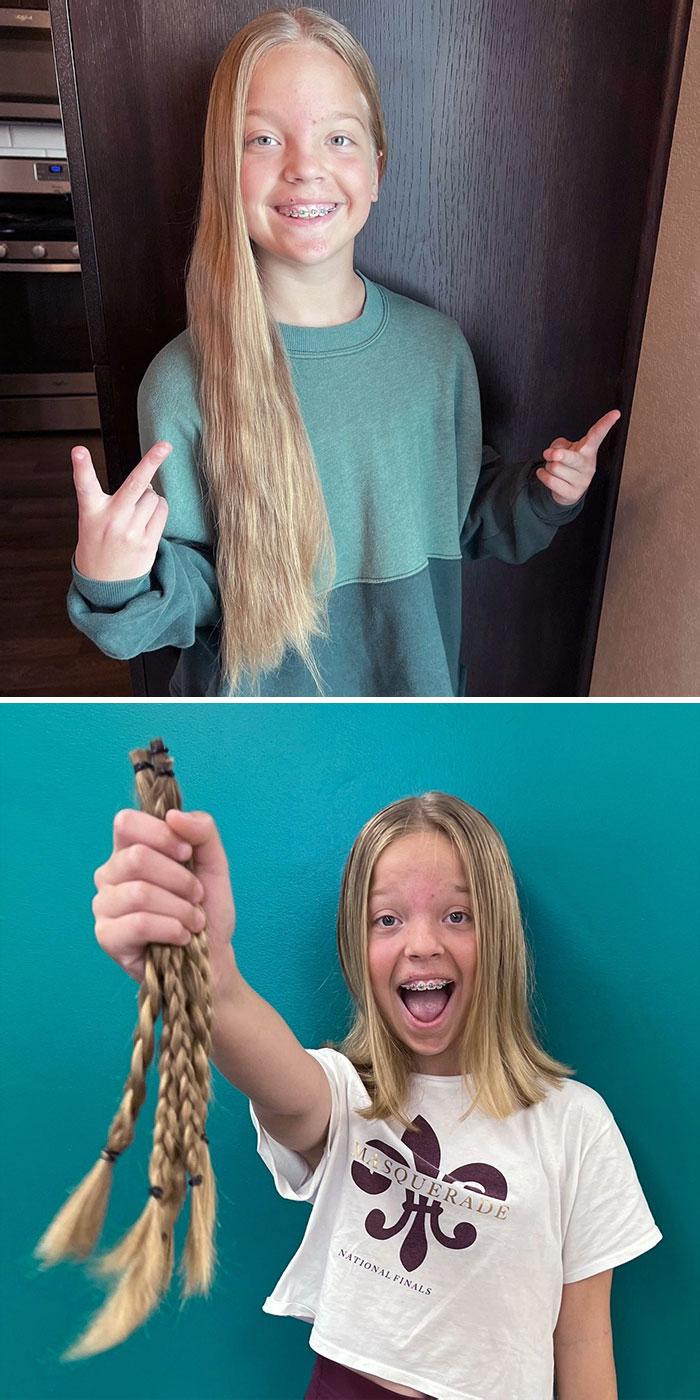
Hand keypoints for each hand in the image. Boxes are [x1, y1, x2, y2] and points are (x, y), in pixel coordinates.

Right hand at [72, 441, 171, 580]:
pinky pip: (162, 511)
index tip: (78, 450)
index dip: (81, 467)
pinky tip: (148, 519)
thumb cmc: (100, 543)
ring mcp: (131, 532)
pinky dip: (159, 509)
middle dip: (151, 462)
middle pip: (134, 485)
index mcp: (92, 512)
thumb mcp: (93, 520)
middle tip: (165, 445)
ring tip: (137, 513)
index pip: (84, 485)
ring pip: (153, 497)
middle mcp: (111, 520)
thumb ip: (115, 500)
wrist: (106, 584)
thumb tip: (148, 482)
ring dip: (150, 498)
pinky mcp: (147, 542)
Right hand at [93, 808, 236, 985]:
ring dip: (179, 908)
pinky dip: (170, 929)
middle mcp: (110, 874)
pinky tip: (181, 936)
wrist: (211, 957)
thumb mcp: (214, 863)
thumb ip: (202, 830)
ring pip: (139, 893)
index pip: (126, 823)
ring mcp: (104, 905)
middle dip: (179, 879)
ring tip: (193, 920)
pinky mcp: (107, 936)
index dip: (161, 835)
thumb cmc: (207, 908)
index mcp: (130, 849)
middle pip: (136, 858)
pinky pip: (138, 923)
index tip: (188, 854)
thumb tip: (174, 816)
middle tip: (196, 896)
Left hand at [535, 409, 621, 505]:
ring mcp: (582, 481)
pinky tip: (545, 474)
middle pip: (572, 458)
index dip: (606, 424)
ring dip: (548, 466)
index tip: (616, 413)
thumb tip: (555, 452)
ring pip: (555, 468)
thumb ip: (559, 444)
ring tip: (554, 468)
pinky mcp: (572, 493)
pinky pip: (550, 480)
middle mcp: (588, 465)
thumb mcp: (564, 447)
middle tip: (551, 454)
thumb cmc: (567, 464)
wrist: (566, 489)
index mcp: (588, 450)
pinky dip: (542, 475)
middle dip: (560, 455)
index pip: (597, 434)